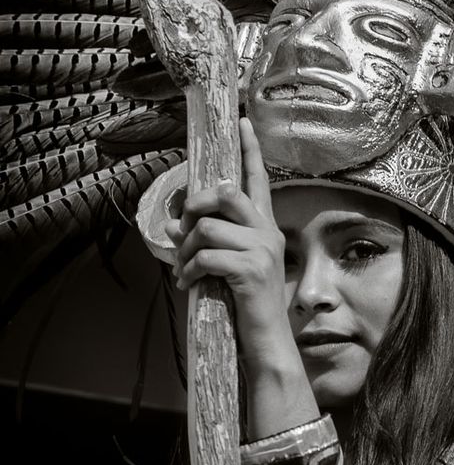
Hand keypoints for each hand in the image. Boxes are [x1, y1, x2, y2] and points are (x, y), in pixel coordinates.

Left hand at [165, 117, 297, 368]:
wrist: (267, 342)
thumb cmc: (246, 304)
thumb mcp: (228, 266)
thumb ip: (207, 241)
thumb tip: (173, 224)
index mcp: (265, 228)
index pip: (258, 179)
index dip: (250, 150)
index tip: (242, 122)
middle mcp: (268, 233)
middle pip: (226, 192)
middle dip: (196, 206)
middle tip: (183, 228)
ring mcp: (262, 250)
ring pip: (208, 226)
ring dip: (186, 248)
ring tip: (185, 268)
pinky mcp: (251, 270)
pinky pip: (206, 256)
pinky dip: (189, 270)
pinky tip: (189, 283)